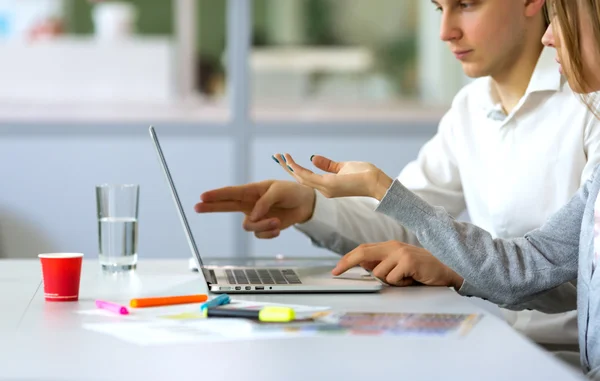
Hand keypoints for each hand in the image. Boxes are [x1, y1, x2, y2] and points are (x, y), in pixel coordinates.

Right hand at [195, 180, 315, 238]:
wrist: (304, 205)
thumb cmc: (291, 192)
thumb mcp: (279, 191)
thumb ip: (264, 202)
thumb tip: (252, 216)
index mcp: (252, 190)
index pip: (231, 193)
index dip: (216, 195)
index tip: (203, 196)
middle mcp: (250, 203)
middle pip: (226, 206)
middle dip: (212, 206)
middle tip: (197, 207)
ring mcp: (255, 216)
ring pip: (248, 226)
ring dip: (262, 226)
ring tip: (276, 221)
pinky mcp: (263, 227)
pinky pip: (259, 235)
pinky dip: (269, 232)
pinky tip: (278, 226)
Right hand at [272, 153, 393, 199]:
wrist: (376, 182)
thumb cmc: (364, 175)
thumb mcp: (343, 167)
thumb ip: (328, 165)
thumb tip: (313, 158)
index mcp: (327, 186)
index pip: (307, 178)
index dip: (295, 169)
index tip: (286, 158)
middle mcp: (323, 190)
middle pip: (300, 179)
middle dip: (287, 167)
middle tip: (277, 156)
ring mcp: (325, 189)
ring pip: (301, 178)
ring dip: (289, 167)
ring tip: (280, 156)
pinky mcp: (328, 185)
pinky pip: (308, 177)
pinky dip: (297, 169)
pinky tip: (291, 162)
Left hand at [332, 240, 463, 288]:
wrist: (449, 269)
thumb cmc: (423, 270)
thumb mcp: (400, 265)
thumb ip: (383, 264)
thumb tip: (362, 266)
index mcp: (390, 246)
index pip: (363, 249)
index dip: (348, 258)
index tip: (336, 269)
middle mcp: (393, 246)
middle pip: (363, 253)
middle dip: (347, 263)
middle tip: (336, 272)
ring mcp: (400, 252)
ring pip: (378, 273)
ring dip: (390, 282)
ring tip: (405, 279)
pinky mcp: (408, 261)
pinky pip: (392, 279)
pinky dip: (400, 284)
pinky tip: (412, 279)